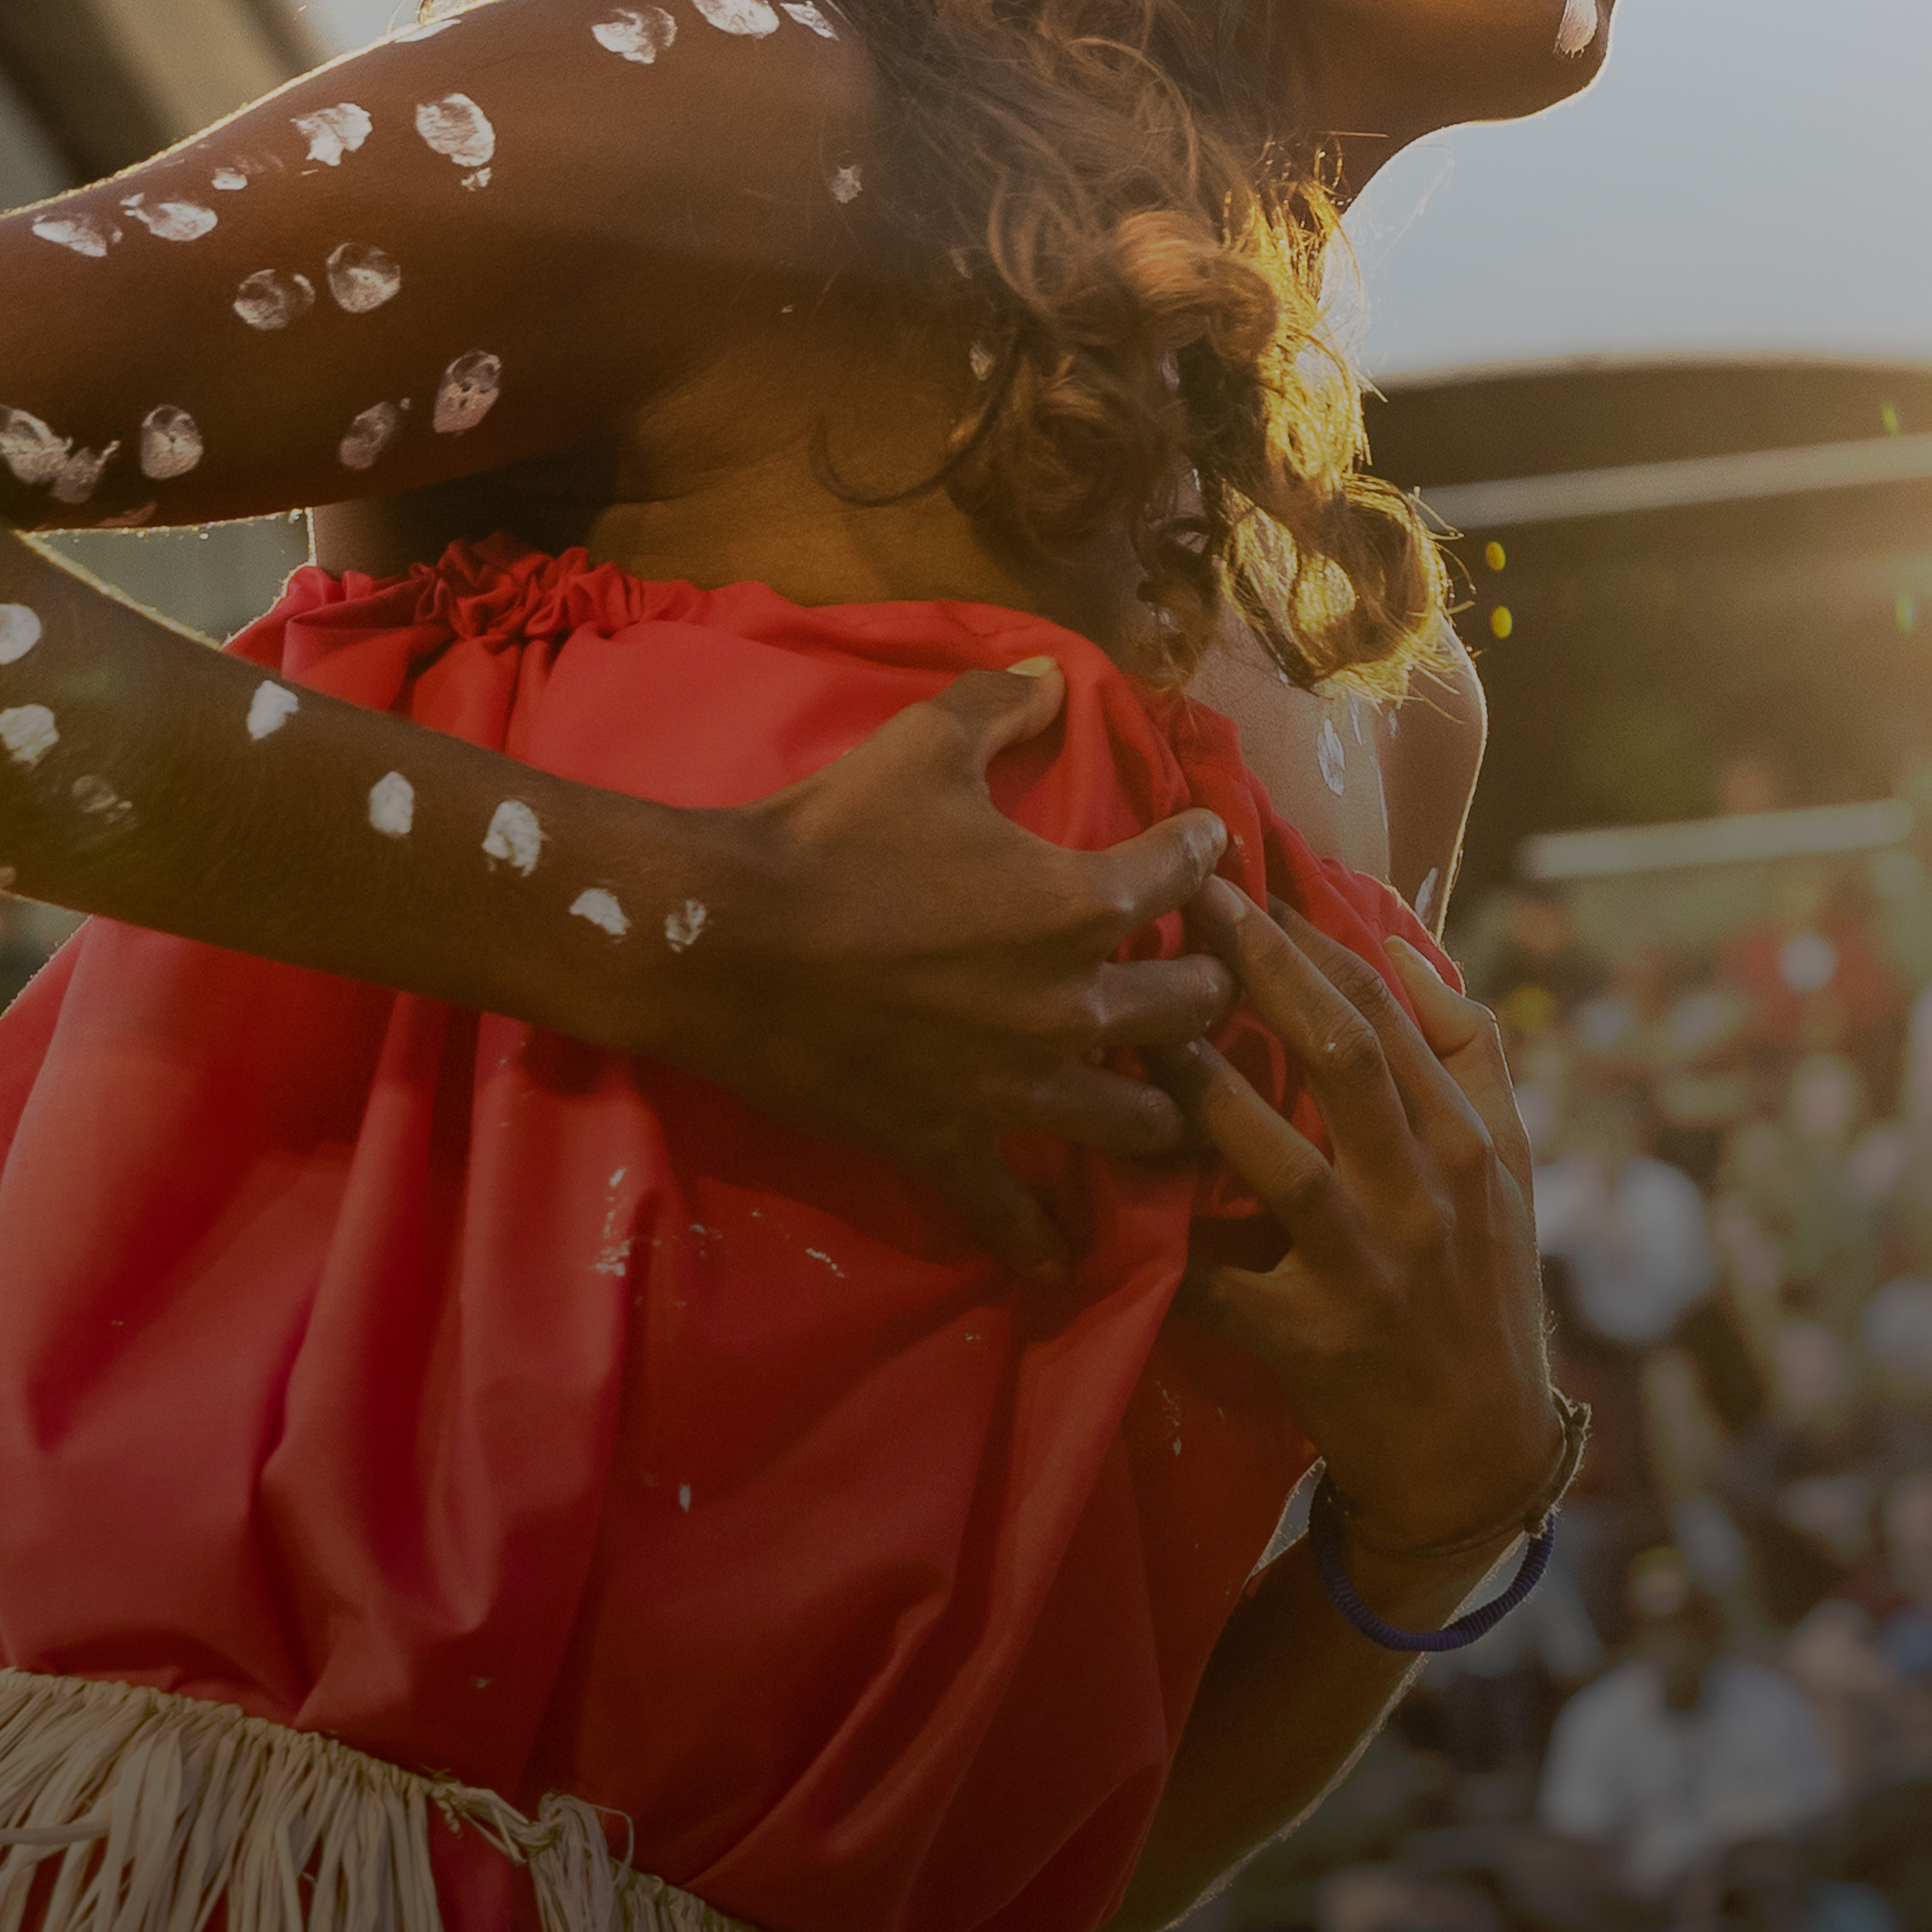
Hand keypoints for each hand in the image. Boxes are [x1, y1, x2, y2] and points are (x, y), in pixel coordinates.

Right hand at [663, 657, 1236, 1269]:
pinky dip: (1039, 1238)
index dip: (1205, 851)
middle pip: (1193, 1012)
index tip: (1207, 843)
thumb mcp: (920, 745)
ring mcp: (1016, 1089)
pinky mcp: (949, 1144)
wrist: (721, 938)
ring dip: (1169, 1111)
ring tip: (1176, 1104)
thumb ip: (999, 705)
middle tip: (1203, 978)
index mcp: (1078, 902)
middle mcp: (1070, 1006)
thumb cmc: (828, 832)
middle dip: (1210, 988)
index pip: (1184, 875)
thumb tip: (1055, 673)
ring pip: (1141, 1121)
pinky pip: (1011, 1213)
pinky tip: (1061, 1259)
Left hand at [1162, 882, 1556, 1589]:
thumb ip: (1467, 1052)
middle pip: (1344, 1058)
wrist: (1475, 1458)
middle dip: (1261, 974)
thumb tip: (1405, 943)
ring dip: (1209, 1091)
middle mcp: (1431, 1195)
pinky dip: (1172, 1248)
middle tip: (1185, 906)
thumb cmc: (1477, 1290)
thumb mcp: (1505, 1171)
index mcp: (1470, 1141)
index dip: (1313, 942)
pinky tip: (1107, 1202)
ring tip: (1141, 1031)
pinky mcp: (1318, 1345)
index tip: (1242, 884)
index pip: (1389, 1016)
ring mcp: (1375, 1272)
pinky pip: (1227, 1287)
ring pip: (1286, 1162)